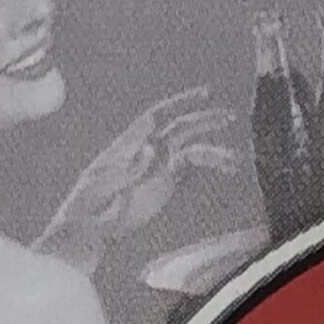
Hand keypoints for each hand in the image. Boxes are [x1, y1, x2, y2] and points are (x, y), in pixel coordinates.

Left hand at [36, 90, 237, 272]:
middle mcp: (147, 151)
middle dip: (205, 121)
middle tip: (230, 116)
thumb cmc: (88, 204)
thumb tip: (153, 148)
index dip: (181, 103)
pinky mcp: (166, 183)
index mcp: (129, 145)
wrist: (89, 228)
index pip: (157, 116)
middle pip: (180, 129)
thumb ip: (128, 168)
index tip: (205, 96)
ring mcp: (158, 166)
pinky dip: (209, 167)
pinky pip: (192, 169)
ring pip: (191, 150)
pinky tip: (227, 169)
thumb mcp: (102, 185)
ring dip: (213, 152)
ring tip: (235, 160)